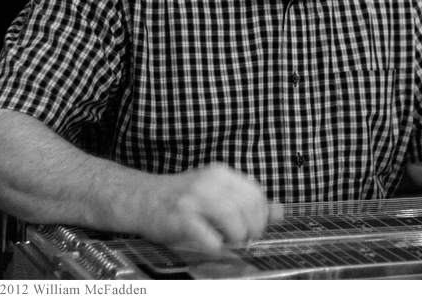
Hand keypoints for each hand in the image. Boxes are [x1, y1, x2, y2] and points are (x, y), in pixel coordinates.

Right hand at [137, 163, 282, 251]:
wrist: (141, 199)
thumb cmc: (181, 200)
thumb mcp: (216, 193)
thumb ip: (247, 202)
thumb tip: (280, 212)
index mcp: (222, 174)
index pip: (257, 194)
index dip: (261, 217)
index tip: (254, 228)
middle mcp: (210, 182)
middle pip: (250, 208)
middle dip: (251, 230)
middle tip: (243, 239)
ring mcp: (194, 198)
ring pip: (234, 222)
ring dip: (236, 238)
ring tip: (228, 242)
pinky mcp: (181, 217)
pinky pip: (210, 237)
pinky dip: (216, 246)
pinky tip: (212, 245)